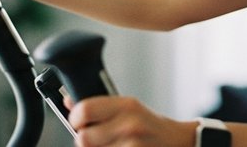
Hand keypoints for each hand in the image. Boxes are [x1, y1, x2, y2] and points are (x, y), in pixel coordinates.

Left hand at [68, 96, 194, 146]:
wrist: (177, 142)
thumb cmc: (151, 126)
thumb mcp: (129, 108)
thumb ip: (99, 106)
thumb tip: (69, 103)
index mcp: (127, 105)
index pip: (85, 110)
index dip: (75, 119)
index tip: (78, 122)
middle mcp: (129, 124)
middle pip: (83, 138)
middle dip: (85, 140)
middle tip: (94, 137)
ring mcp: (132, 145)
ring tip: (108, 144)